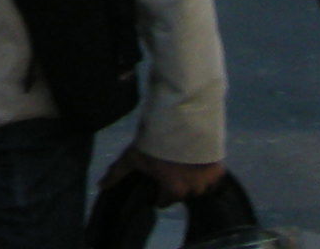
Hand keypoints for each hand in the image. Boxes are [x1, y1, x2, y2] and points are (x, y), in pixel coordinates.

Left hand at [101, 144, 225, 204]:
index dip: (156, 191)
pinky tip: (196, 157)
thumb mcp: (133, 155)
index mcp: (173, 191)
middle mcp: (193, 190)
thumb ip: (117, 172)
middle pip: (181, 193)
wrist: (182, 118)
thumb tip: (100, 186)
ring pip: (198, 185)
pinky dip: (205, 169)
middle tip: (168, 165)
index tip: (154, 179)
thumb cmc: (154, 139)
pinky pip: (212, 175)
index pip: (163, 201)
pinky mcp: (219, 167)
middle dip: (175, 183)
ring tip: (181, 160)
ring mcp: (208, 179)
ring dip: (191, 177)